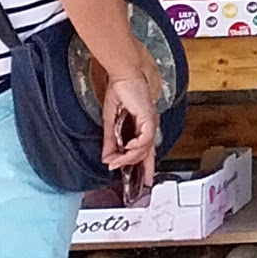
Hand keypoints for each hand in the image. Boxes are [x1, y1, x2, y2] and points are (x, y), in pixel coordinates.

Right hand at [98, 62, 159, 184]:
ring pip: (144, 149)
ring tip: (115, 161)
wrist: (123, 76)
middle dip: (140, 168)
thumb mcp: (111, 121)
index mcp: (143, 127)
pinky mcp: (148, 118)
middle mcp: (149, 126)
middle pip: (147, 153)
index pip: (147, 151)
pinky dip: (135, 147)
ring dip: (128, 158)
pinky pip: (144, 139)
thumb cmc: (121, 91)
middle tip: (128, 175)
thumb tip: (106, 157)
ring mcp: (150, 123)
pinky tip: (126, 148)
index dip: (146, 167)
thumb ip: (110, 141)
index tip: (143, 181)